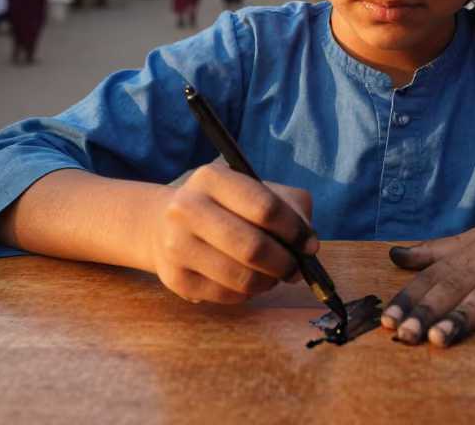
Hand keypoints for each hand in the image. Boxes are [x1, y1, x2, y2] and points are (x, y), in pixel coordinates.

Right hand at [149, 164, 318, 303]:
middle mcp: (186, 209)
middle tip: (295, 267)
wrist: (164, 225)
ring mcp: (176, 246)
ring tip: (274, 275)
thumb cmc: (223, 206)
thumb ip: (289, 207)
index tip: (310, 245)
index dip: (295, 231)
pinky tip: (248, 280)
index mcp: (211, 178)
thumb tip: (308, 245)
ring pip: (242, 278)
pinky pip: (228, 296)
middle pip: (253, 248)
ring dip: (269, 281)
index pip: (265, 208)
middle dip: (285, 263)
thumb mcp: (254, 189)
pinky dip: (248, 293)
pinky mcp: (176, 280)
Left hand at [381, 205, 474, 346]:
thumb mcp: (471, 239)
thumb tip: (394, 256)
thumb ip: (433, 251)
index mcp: (468, 254)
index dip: (409, 298)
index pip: (431, 277)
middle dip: (427, 312)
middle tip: (405, 335)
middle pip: (453, 288)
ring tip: (440, 339)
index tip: (386, 320)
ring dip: (463, 318)